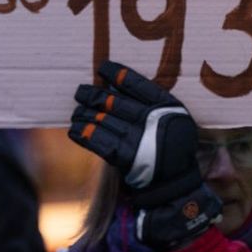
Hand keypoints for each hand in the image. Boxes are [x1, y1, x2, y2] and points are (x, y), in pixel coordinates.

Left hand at [69, 61, 220, 249]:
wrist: (177, 184)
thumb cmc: (172, 148)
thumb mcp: (173, 121)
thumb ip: (153, 106)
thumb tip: (116, 89)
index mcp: (168, 107)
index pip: (140, 86)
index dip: (120, 76)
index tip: (103, 68)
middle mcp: (155, 121)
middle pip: (118, 103)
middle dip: (95, 95)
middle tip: (80, 91)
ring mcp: (142, 139)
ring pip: (107, 121)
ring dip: (86, 115)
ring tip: (76, 112)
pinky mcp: (129, 158)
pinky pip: (102, 143)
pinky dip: (86, 135)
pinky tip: (75, 130)